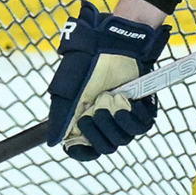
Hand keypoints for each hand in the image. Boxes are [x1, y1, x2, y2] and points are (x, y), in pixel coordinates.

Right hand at [45, 1, 170, 161]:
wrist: (115, 42)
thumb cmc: (90, 61)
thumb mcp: (68, 87)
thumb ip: (60, 116)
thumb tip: (53, 142)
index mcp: (84, 118)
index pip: (84, 149)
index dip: (82, 152)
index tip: (80, 145)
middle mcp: (104, 120)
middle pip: (105, 147)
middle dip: (99, 133)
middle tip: (94, 112)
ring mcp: (123, 115)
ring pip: (123, 139)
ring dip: (115, 123)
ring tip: (109, 101)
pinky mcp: (142, 109)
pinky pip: (141, 127)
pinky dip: (132, 117)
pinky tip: (125, 102)